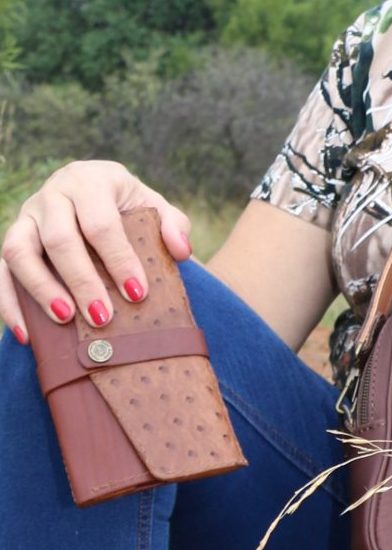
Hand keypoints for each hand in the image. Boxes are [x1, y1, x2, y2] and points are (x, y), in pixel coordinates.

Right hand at [0, 161, 191, 342]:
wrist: (98, 194)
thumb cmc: (130, 207)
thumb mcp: (155, 207)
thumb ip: (173, 225)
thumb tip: (181, 250)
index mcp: (90, 182)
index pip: (101, 223)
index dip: (118, 260)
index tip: (137, 294)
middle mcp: (53, 195)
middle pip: (59, 239)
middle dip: (82, 281)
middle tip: (103, 317)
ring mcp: (27, 217)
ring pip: (19, 250)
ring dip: (41, 288)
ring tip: (66, 319)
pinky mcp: (14, 239)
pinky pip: (1, 270)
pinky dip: (8, 302)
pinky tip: (25, 333)